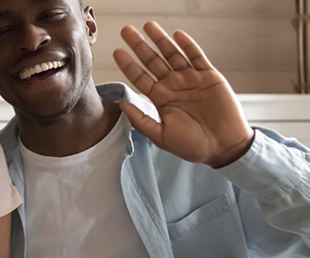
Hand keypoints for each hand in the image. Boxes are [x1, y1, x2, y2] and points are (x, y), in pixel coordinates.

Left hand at [113, 21, 253, 167]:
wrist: (224, 147)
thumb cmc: (192, 145)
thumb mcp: (161, 135)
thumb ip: (141, 119)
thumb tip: (121, 104)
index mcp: (160, 99)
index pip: (140, 77)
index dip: (129, 65)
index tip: (117, 52)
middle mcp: (173, 86)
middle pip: (153, 61)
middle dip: (140, 46)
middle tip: (126, 31)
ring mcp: (191, 79)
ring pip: (172, 54)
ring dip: (161, 40)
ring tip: (148, 26)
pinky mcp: (209, 77)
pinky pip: (197, 57)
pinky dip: (188, 45)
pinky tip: (177, 34)